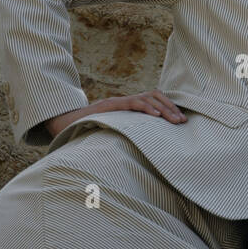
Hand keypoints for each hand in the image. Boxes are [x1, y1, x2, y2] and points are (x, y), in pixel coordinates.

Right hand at [45, 90, 186, 137]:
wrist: (64, 125)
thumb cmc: (89, 132)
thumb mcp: (114, 133)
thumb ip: (129, 136)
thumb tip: (147, 152)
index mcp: (128, 108)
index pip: (153, 100)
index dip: (169, 108)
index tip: (182, 121)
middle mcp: (124, 102)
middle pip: (154, 96)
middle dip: (170, 108)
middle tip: (183, 122)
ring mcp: (117, 102)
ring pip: (146, 97)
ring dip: (162, 108)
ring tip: (174, 120)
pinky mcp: (109, 106)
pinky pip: (131, 103)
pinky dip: (145, 107)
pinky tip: (155, 115)